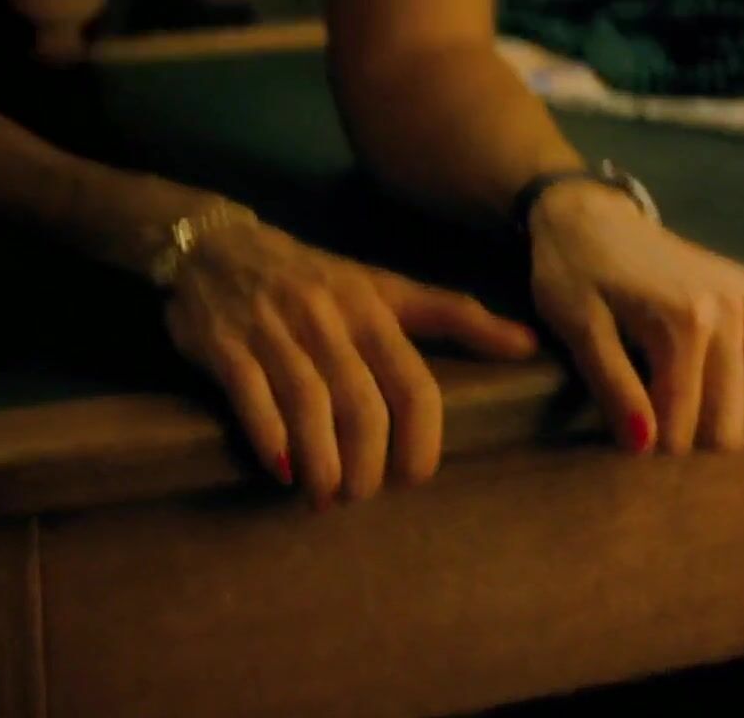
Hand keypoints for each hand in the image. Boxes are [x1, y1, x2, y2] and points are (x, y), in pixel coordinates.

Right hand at [165, 220, 537, 507]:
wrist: (215, 246)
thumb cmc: (314, 278)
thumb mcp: (386, 287)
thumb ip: (454, 316)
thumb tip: (528, 344)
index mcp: (373, 308)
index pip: (413, 383)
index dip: (421, 440)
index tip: (414, 478)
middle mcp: (327, 318)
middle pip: (362, 405)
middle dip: (367, 464)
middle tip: (362, 496)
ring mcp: (273, 330)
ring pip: (308, 404)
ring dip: (322, 462)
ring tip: (326, 498)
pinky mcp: (224, 344)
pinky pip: (250, 396)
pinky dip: (269, 437)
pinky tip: (282, 471)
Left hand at [528, 181, 743, 453]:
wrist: (591, 219)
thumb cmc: (573, 274)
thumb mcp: (578, 331)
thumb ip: (614, 389)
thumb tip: (644, 447)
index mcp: (684, 322)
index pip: (684, 425)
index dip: (653, 444)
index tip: (628, 434)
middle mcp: (731, 311)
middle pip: (730, 425)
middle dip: (690, 438)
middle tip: (654, 421)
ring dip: (722, 422)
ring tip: (683, 407)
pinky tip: (735, 401)